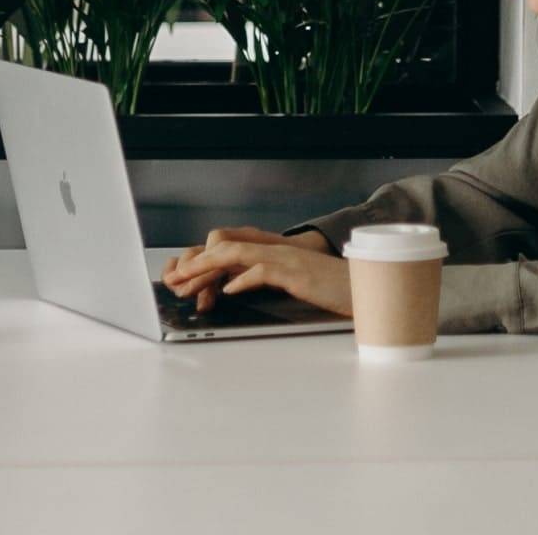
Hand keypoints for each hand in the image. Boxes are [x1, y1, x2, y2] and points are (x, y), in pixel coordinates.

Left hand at [161, 226, 351, 316]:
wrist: (364, 288)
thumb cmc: (330, 288)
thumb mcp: (291, 281)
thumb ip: (263, 276)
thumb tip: (231, 283)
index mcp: (273, 251)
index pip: (229, 249)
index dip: (201, 262)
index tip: (181, 280)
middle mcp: (276, 249)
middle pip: (226, 246)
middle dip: (196, 264)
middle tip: (173, 282)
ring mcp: (287, 259)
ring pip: (237, 253)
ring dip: (208, 268)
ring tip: (188, 284)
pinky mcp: (299, 273)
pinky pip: (264, 270)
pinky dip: (243, 278)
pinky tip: (229, 290)